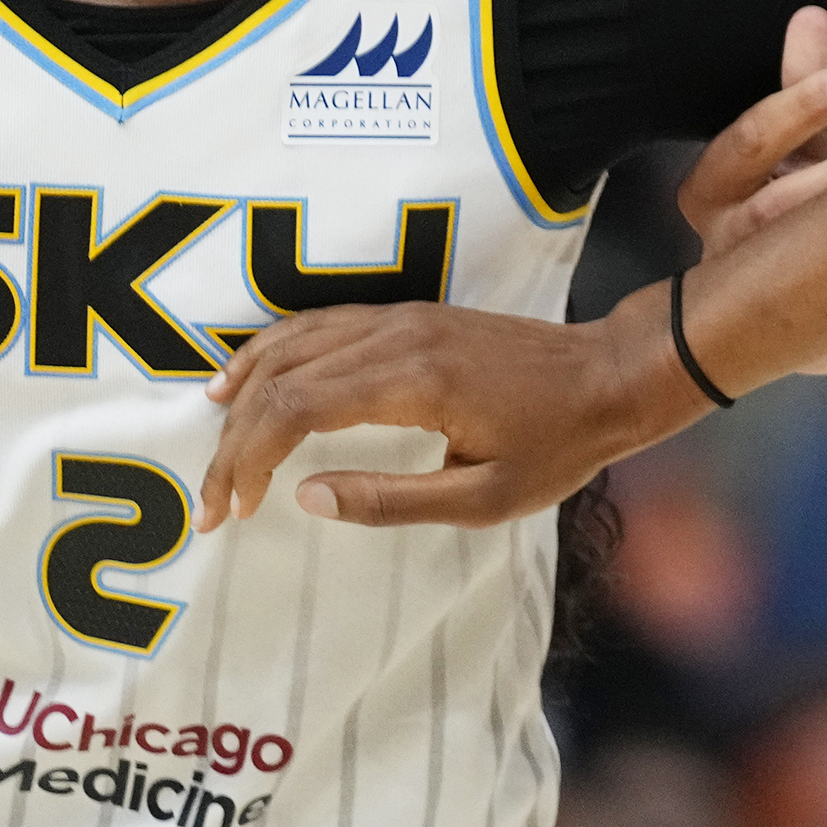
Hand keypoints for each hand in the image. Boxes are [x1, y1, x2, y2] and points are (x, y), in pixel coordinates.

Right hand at [197, 286, 688, 532]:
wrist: (612, 376)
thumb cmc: (558, 445)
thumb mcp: (483, 499)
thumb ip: (391, 501)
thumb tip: (306, 498)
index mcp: (413, 382)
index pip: (296, 410)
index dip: (248, 461)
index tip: (230, 511)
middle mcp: (398, 335)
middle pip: (283, 377)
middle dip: (236, 441)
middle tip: (215, 501)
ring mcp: (403, 317)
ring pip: (294, 341)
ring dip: (246, 391)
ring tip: (214, 442)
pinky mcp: (411, 315)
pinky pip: (323, 325)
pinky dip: (276, 352)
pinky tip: (253, 380)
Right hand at [675, 8, 826, 371]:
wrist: (823, 291)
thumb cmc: (812, 193)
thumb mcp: (813, 138)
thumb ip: (808, 84)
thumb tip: (811, 15)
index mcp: (712, 192)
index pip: (745, 145)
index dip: (798, 109)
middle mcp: (724, 252)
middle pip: (770, 211)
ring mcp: (769, 304)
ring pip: (802, 265)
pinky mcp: (822, 345)